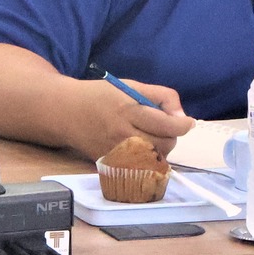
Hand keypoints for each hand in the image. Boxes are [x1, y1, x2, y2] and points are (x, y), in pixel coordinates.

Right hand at [66, 77, 193, 161]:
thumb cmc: (100, 95)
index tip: (187, 122)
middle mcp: (122, 135)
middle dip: (171, 137)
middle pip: (163, 146)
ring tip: (151, 136)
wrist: (66, 112)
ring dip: (160, 150)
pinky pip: (139, 169)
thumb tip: (181, 118)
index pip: (166, 125)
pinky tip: (140, 148)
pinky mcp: (110, 166)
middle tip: (164, 127)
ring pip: (154, 161)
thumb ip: (161, 97)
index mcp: (128, 111)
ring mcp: (116, 154)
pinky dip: (146, 161)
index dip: (182, 125)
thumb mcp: (131, 85)